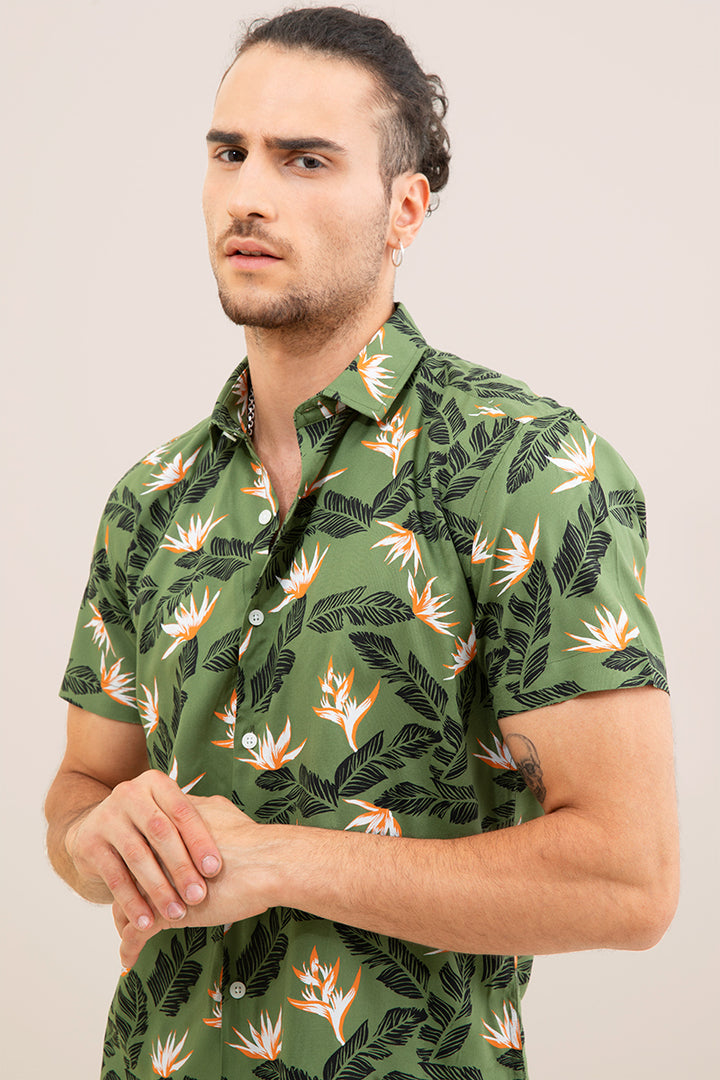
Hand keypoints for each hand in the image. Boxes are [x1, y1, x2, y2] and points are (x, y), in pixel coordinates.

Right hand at [66, 770, 221, 932]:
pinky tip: (146, 921)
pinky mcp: (90, 845)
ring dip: (159, 889)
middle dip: (181, 867)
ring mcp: (106, 817)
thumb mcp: (168, 811)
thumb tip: (245, 837)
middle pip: (161, 833)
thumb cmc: (148, 825)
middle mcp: (129, 794)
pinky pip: (115, 877)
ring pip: (137, 857)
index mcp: (156, 783)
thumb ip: (196, 818)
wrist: (94, 827)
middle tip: (199, 895)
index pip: (182, 811)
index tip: (216, 869)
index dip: (200, 840)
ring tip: (177, 914)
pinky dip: (132, 901)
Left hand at [115, 795, 274, 967]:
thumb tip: (206, 809)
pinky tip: (129, 958)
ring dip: (125, 922)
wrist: (267, 862)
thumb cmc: (252, 843)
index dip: (136, 865)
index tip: (136, 877)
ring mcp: (157, 883)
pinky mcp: (165, 911)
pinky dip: (130, 948)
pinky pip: (137, 934)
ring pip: (126, 906)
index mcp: (166, 832)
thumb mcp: (222, 815)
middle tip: (127, 908)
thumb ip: (203, 815)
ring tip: (126, 934)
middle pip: (126, 877)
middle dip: (125, 894)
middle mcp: (155, 855)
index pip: (137, 848)